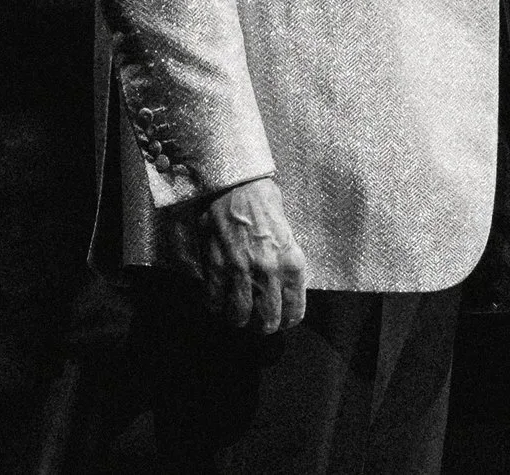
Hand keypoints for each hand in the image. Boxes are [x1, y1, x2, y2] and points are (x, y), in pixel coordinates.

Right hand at [189, 176, 307, 332]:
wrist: (236, 183)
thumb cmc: (264, 202)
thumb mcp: (288, 233)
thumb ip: (286, 262)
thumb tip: (282, 287)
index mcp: (292, 262)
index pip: (295, 310)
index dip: (288, 321)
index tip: (282, 321)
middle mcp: (270, 270)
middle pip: (269, 319)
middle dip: (264, 326)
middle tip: (259, 323)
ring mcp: (242, 270)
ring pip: (240, 315)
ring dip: (238, 319)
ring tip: (237, 316)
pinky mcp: (218, 265)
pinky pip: (215, 299)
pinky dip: (214, 305)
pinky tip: (216, 302)